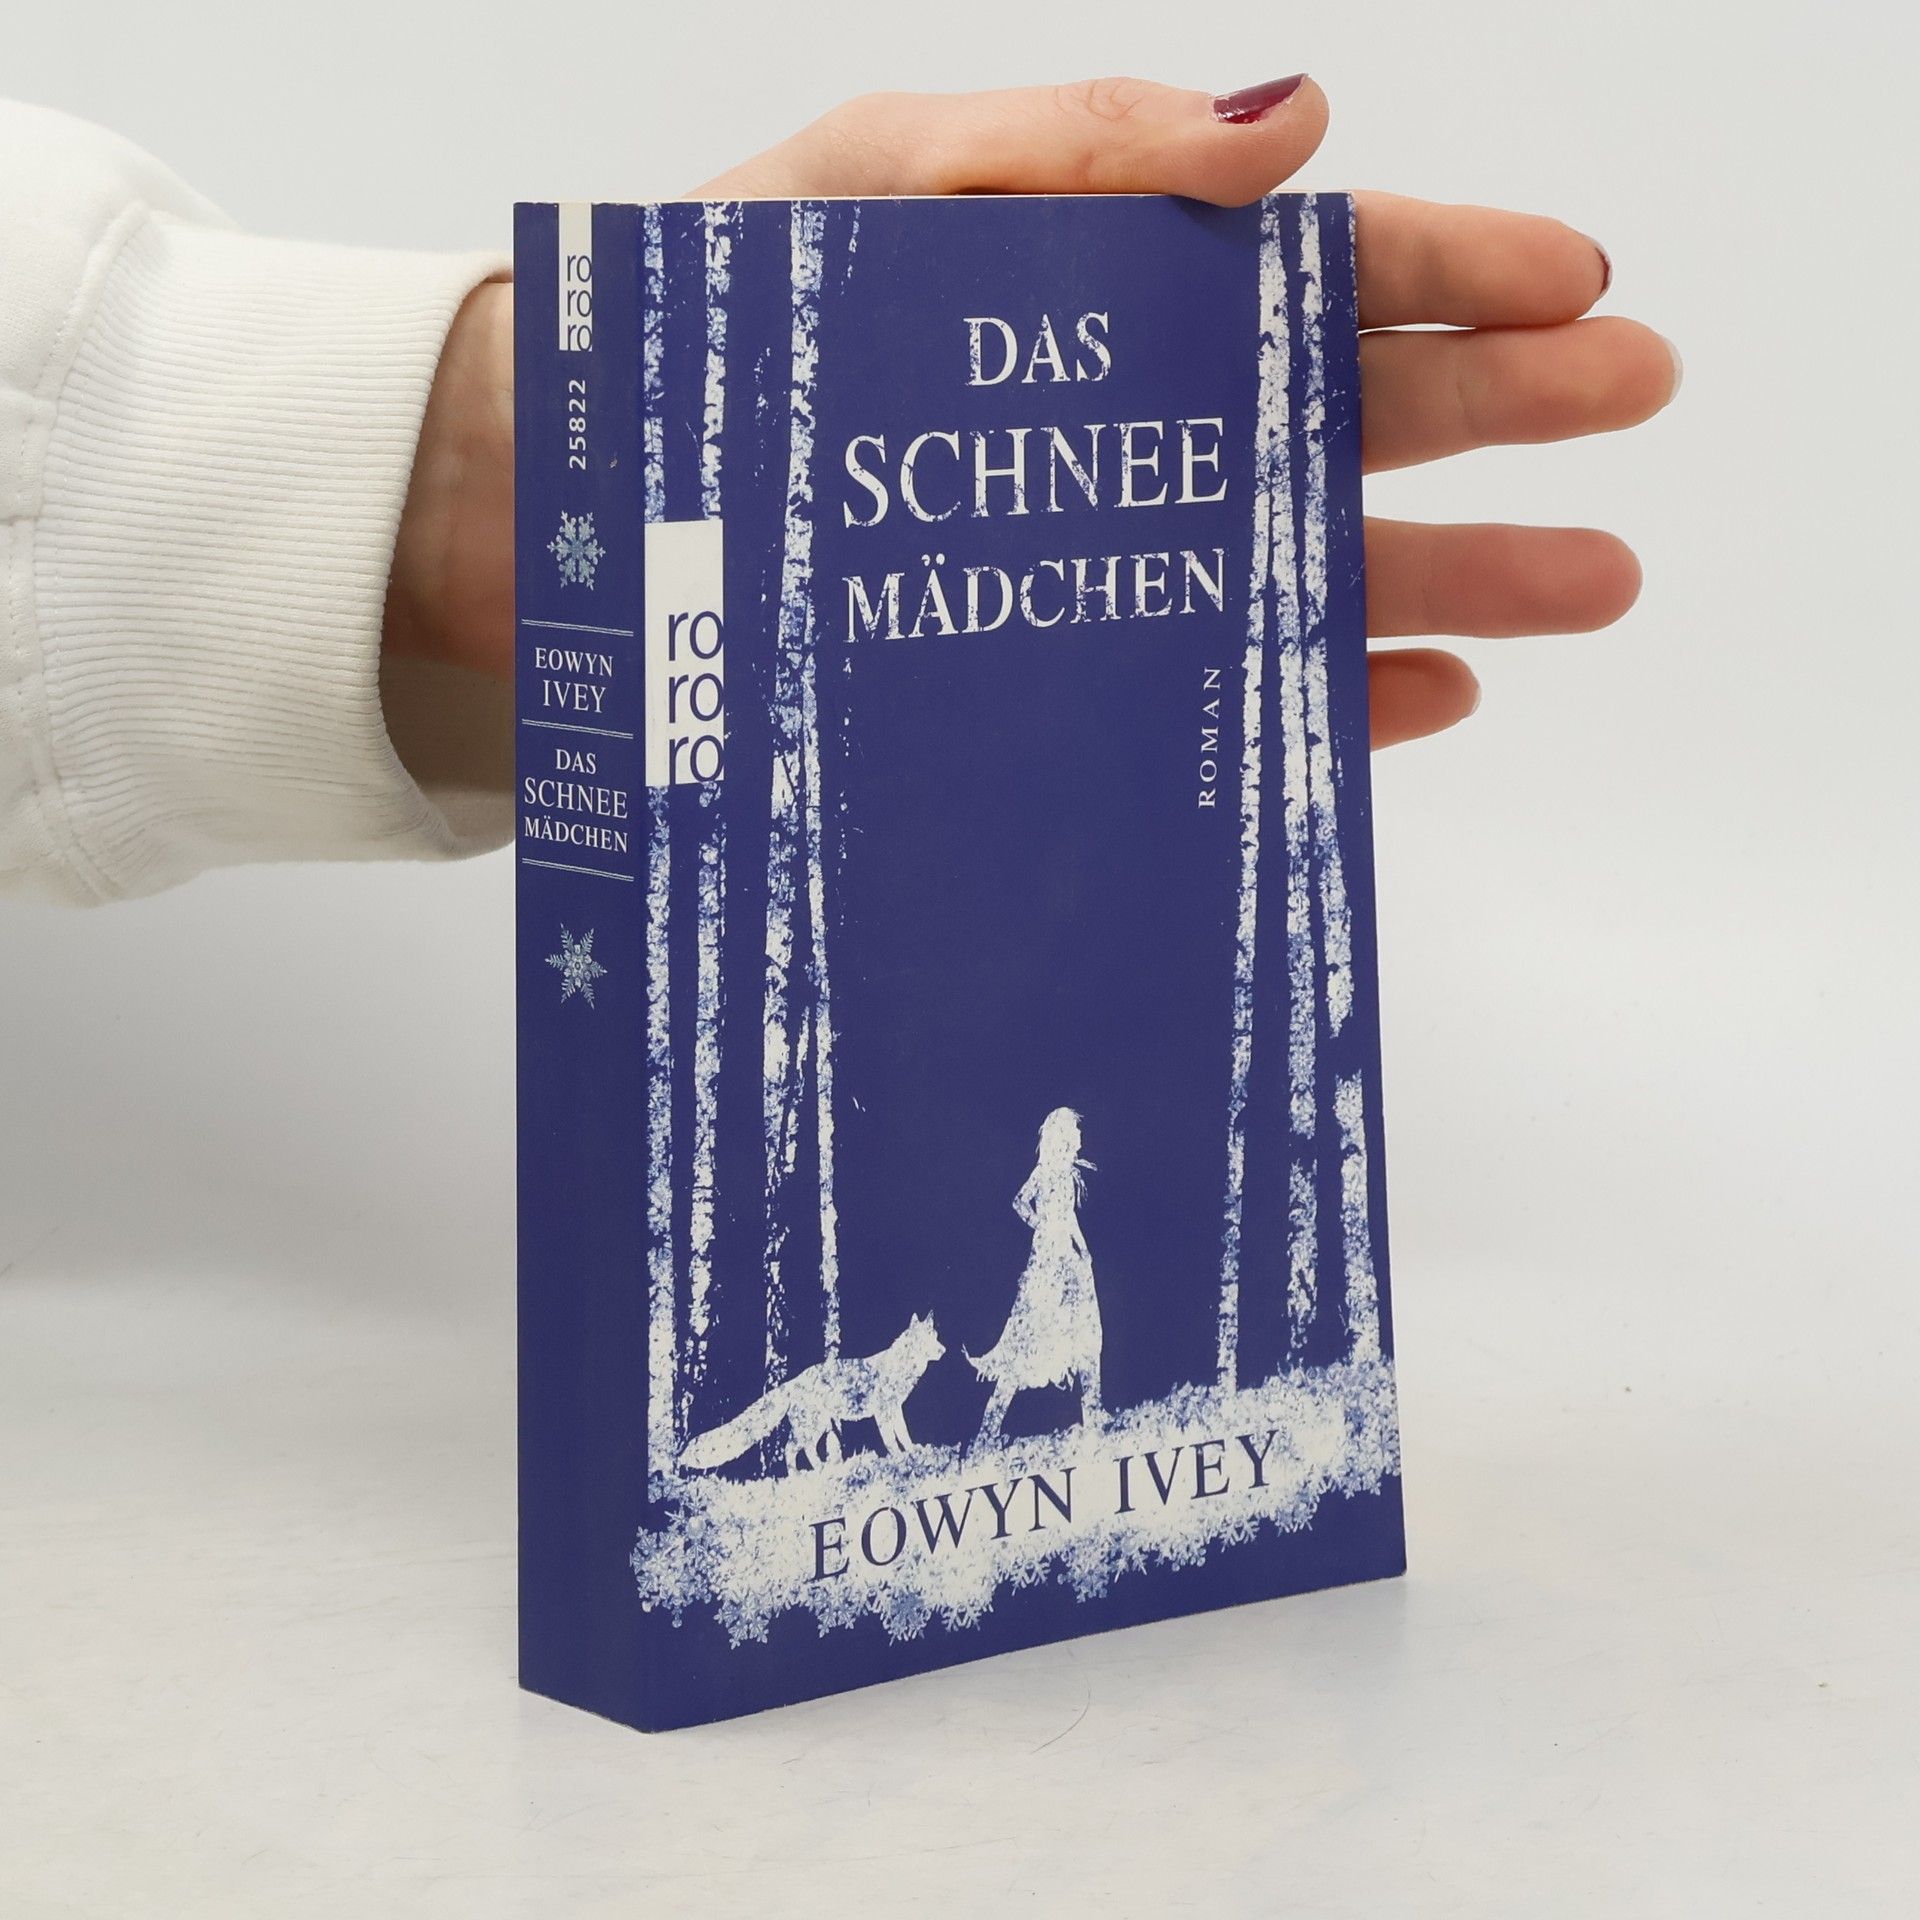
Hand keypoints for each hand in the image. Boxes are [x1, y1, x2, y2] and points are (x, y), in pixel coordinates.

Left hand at [388, 76, 1678, 751]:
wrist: (592, 510)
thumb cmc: (724, 339)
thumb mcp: (882, 187)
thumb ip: (1078, 150)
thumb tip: (1294, 122)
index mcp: (1103, 289)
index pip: (1316, 269)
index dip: (1458, 269)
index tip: (1582, 284)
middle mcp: (1127, 432)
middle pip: (1353, 416)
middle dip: (1508, 409)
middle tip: (1635, 408)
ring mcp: (1109, 567)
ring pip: (1319, 565)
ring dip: (1461, 577)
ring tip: (1590, 582)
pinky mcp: (1066, 688)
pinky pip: (1224, 695)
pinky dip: (1326, 698)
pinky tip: (1418, 700)